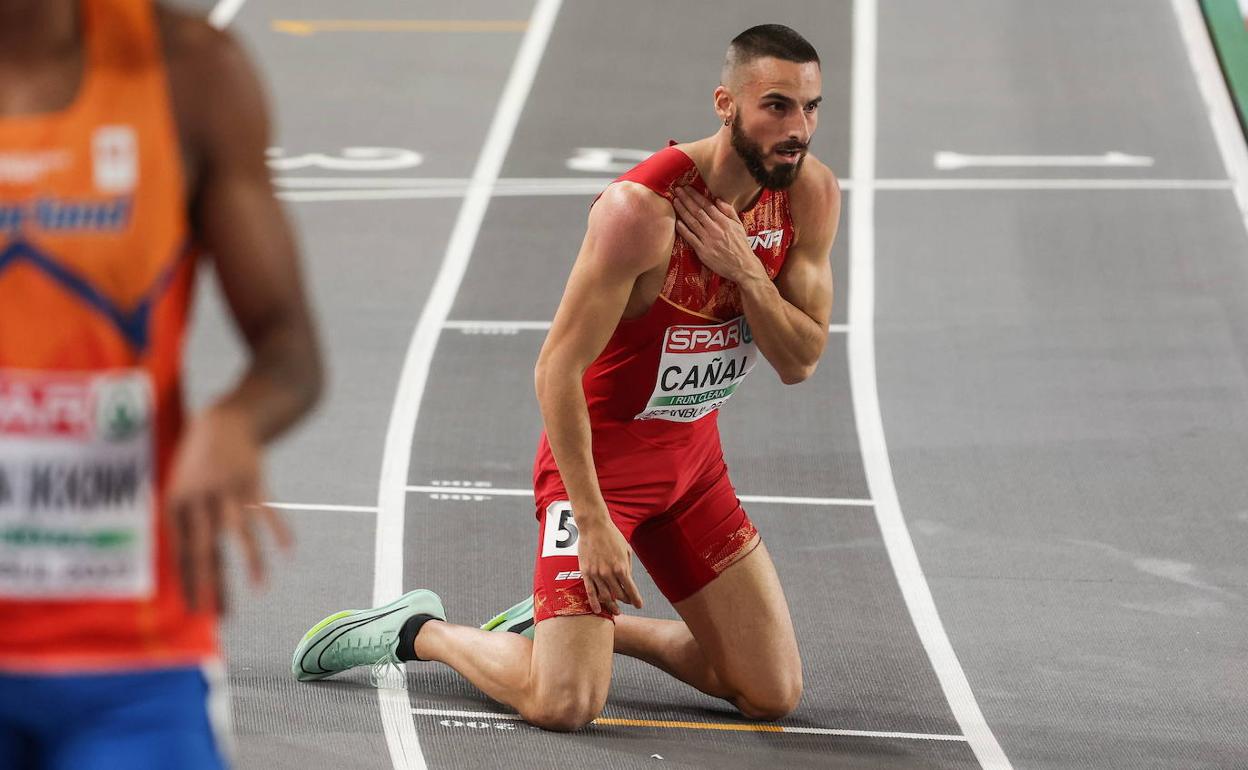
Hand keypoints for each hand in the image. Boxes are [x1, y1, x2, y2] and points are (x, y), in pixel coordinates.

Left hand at [165, 405, 291, 612]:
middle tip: (217, 613)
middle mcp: (200, 497)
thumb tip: (190, 564)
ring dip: (251, 561)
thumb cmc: (199, 459)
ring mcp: (229, 488)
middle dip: (212, 583)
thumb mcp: (180, 484)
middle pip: (206, 547)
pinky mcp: (253, 480)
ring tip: (261, 588)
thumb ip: (184, 521)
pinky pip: (267, 510)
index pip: (180, 550)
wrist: (226, 420)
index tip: (195, 610)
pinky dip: (280, 530)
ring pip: (240, 531)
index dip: (188, 582)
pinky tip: (289, 551)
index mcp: (177, 502)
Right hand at [576, 511, 643, 615]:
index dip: (636, 600)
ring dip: (611, 605)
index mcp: (621, 567)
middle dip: (625, 601)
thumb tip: (627, 581)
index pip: (631, 590)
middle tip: (627, 603)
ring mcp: (596, 574)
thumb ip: (628, 567)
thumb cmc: (612, 536)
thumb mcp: (626, 550)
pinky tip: (598, 610)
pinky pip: (590, 592)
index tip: (639, 605)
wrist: (594, 526)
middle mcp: (609, 573)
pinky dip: (594, 603)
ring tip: (616, 610)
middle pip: (618, 595)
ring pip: (605, 596)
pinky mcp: (586, 573)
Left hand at [671, 185, 763, 283]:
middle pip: (697, 211)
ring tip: (675, 201)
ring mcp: (707, 240)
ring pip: (692, 222)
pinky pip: (690, 238)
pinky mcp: (702, 251)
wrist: (742, 266)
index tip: (687, 188)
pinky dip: (683, 229)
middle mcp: (715, 229)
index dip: (695, 195)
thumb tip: (718, 199)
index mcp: (724, 221)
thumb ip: (729, 211)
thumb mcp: (739, 225)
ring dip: (682, 210)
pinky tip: (677, 221)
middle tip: (677, 190)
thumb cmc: (741, 246)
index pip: (707, 205)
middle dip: (686, 199)